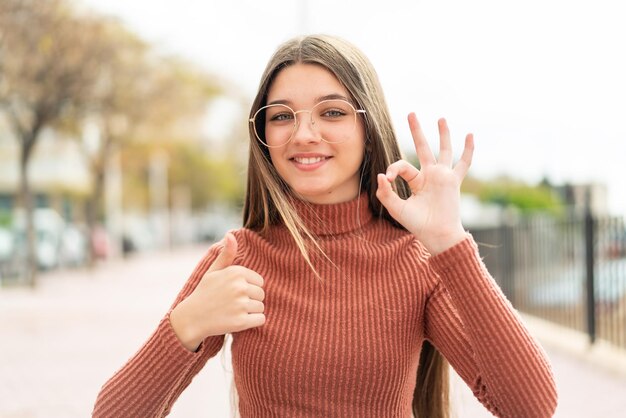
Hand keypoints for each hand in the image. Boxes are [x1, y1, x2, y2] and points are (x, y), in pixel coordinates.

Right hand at [170, 233, 265, 350]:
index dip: (249, 288)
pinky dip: (253, 322)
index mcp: (236, 272)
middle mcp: (240, 287)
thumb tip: (231, 235)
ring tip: (233, 311)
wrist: (191, 318)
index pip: (259, 281)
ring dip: (251, 312)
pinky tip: (238, 320)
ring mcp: (241, 305)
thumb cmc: (205, 293)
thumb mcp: (214, 271)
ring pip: (261, 307)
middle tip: (233, 304)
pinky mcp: (241, 322)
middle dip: (251, 300)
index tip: (234, 292)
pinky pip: (261, 319)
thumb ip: (226, 255)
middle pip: (261, 295)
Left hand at [376, 114, 473, 254]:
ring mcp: (443, 177)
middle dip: (416, 131)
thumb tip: (382, 175)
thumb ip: (386, 193)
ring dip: (442, 134)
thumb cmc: (418, 225)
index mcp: (416, 181)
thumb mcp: (397, 209)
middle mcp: (430, 176)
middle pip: (422, 148)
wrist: (438, 235)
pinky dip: (468, 150)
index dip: (394, 168)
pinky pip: (463, 163)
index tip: (388, 177)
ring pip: (444, 150)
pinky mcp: (454, 181)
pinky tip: (470, 135)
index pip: (403, 165)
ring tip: (440, 118)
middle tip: (411, 113)